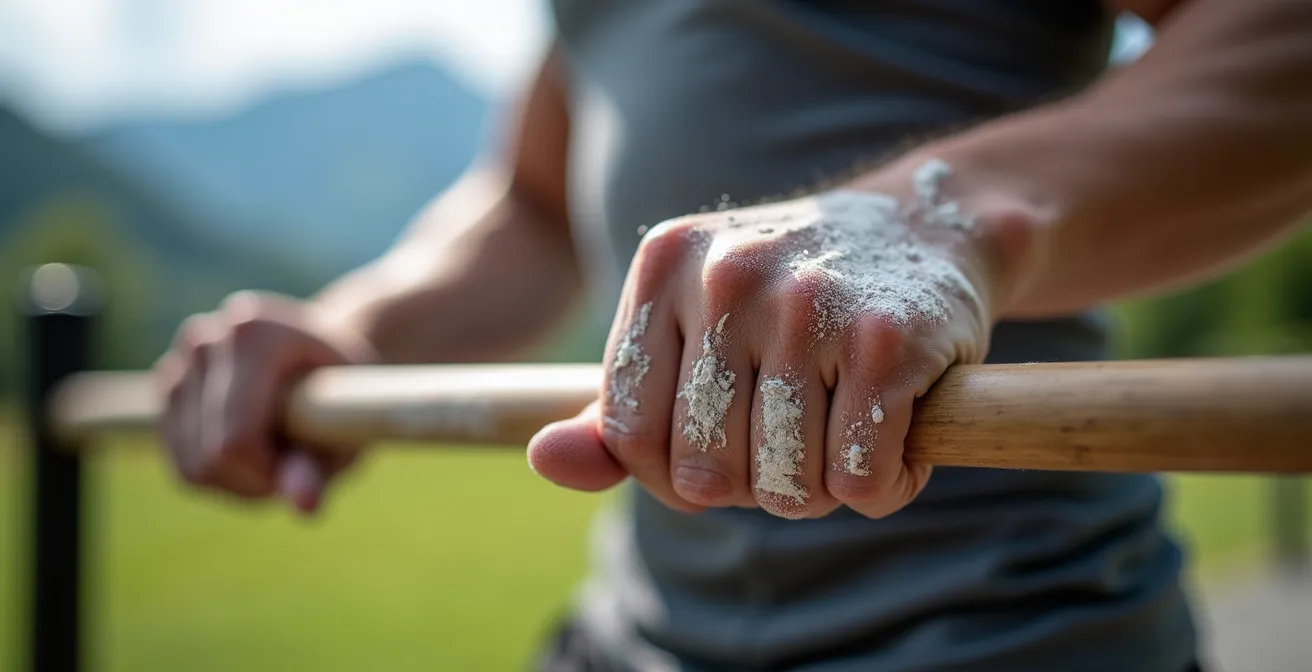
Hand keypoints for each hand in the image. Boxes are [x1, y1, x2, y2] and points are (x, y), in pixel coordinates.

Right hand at [153, 291, 378, 514]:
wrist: (321, 353)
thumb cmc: (342, 392)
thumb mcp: (346, 426)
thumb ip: (320, 466)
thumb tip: (304, 508)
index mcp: (252, 333)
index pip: (234, 441)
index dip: (267, 475)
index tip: (305, 469)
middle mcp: (204, 338)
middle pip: (208, 458)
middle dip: (255, 481)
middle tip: (296, 464)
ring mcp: (178, 360)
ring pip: (191, 467)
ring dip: (237, 482)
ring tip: (279, 452)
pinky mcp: (166, 386)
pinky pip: (181, 463)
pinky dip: (218, 473)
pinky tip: (253, 449)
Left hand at [530, 157, 1031, 518]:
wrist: (923, 226)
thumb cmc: (789, 298)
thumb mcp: (690, 329)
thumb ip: (616, 408)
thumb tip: (542, 460)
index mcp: (662, 266)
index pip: (630, 436)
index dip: (674, 474)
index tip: (721, 452)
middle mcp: (726, 277)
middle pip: (707, 475)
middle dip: (754, 487)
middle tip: (794, 437)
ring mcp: (807, 304)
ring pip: (787, 487)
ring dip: (821, 489)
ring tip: (843, 429)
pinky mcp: (886, 340)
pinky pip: (860, 481)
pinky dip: (881, 485)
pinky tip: (893, 434)